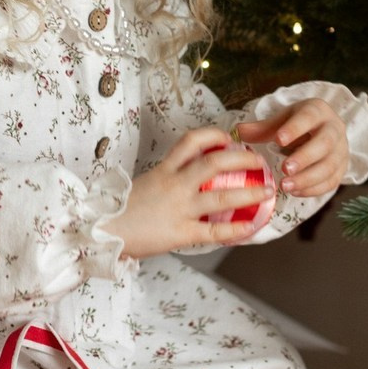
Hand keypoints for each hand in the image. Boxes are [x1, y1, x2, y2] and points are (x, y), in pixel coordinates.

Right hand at [113, 128, 276, 259]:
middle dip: (242, 159)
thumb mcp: (143, 184)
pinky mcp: (180, 233)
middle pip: (214, 162)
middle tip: (259, 161)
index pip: (191, 141)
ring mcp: (179, 208)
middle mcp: (174, 184)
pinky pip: (214, 232)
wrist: (99, 231)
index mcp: (164, 169)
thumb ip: (165, 179)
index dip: (214, 135)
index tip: (228, 138)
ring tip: (268, 191)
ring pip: (221, 195)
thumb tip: (188, 177)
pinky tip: (251, 228)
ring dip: (250, 193)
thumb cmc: (117, 210)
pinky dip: (236, 230)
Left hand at [237, 98, 347, 198]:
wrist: (323, 130)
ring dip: (308, 178)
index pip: (309, 117)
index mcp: (318, 111)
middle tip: (284, 169)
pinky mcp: (342, 169)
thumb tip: (237, 131)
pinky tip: (295, 192)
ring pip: (330, 166)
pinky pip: (331, 182)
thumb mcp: (282, 120)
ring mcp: (341, 150)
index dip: (295, 129)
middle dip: (304, 157)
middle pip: (324, 143)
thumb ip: (262, 128)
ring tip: (286, 186)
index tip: (278, 140)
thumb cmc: (299, 124)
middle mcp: (335, 129)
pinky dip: (313, 189)